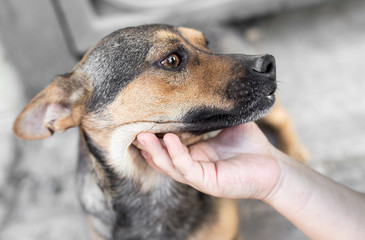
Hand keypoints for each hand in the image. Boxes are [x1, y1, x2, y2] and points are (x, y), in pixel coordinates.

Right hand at [137, 123, 280, 199]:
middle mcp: (193, 165)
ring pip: (170, 166)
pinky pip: (187, 168)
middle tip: (133, 129)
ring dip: (155, 152)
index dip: (155, 137)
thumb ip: (213, 113)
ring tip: (142, 136)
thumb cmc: (251, 146)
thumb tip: (201, 88)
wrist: (274, 166)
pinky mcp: (208, 182)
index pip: (169, 147)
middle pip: (163, 158)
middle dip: (147, 145)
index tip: (142, 121)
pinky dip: (176, 155)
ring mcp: (199, 175)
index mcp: (195, 153)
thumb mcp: (227, 124)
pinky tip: (169, 139)